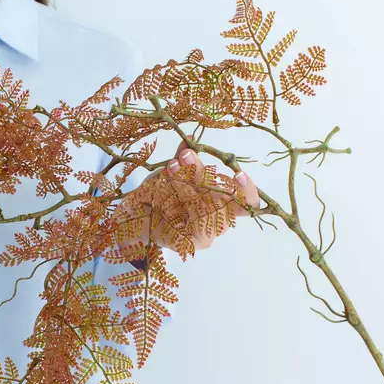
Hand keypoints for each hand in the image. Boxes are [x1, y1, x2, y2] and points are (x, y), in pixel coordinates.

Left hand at [128, 139, 261, 255]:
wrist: (135, 215)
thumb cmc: (160, 194)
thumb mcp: (172, 171)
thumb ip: (184, 158)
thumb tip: (188, 140)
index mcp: (223, 202)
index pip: (248, 203)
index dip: (248, 191)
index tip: (238, 174)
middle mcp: (219, 220)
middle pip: (224, 201)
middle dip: (204, 174)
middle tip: (185, 156)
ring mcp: (207, 234)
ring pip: (207, 210)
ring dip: (188, 185)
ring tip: (171, 168)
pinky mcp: (190, 243)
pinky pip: (191, 224)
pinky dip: (179, 202)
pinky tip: (168, 189)